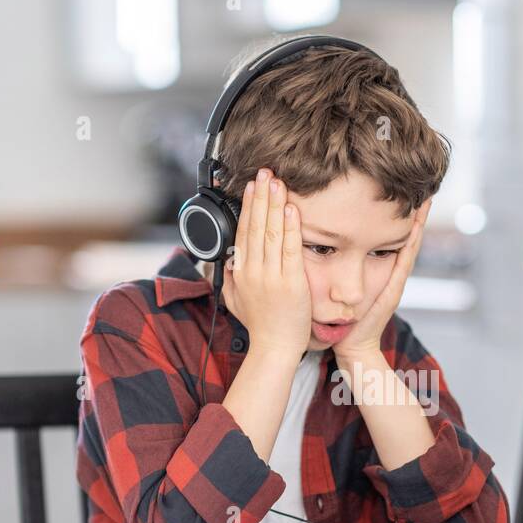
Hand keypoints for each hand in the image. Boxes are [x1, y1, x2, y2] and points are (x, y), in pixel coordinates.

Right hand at [222, 168, 310, 358]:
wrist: (274, 348)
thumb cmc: (260, 326)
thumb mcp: (236, 301)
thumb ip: (232, 278)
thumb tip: (231, 260)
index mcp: (242, 273)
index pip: (243, 233)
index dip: (248, 207)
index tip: (252, 187)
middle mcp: (254, 271)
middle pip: (256, 226)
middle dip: (260, 197)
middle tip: (264, 173)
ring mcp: (272, 277)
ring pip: (271, 233)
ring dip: (274, 205)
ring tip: (277, 182)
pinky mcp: (291, 283)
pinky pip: (289, 249)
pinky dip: (290, 228)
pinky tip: (291, 209)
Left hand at [332, 197, 431, 363]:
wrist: (352, 347)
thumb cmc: (341, 320)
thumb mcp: (336, 286)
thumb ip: (331, 266)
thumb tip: (312, 242)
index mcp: (375, 268)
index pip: (384, 234)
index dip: (390, 212)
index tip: (393, 185)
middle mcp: (388, 271)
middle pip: (402, 234)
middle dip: (411, 211)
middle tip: (418, 182)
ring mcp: (394, 280)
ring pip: (408, 243)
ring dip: (418, 221)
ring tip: (425, 197)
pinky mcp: (394, 290)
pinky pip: (405, 261)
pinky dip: (412, 243)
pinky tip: (416, 226)